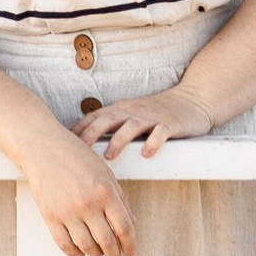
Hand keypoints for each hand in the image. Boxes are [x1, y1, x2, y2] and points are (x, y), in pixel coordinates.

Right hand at [20, 121, 135, 255]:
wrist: (43, 147)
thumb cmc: (76, 157)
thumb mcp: (105, 172)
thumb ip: (120, 198)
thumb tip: (131, 224)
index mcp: (105, 191)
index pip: (124, 228)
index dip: (130, 245)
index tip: (130, 252)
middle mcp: (87, 203)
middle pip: (107, 242)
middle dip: (114, 254)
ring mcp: (67, 211)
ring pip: (87, 247)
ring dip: (95, 254)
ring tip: (98, 251)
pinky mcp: (50, 216)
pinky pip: (65, 245)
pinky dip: (75, 252)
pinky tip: (80, 249)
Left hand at [84, 81, 215, 159]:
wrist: (193, 99)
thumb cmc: (158, 113)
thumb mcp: (132, 115)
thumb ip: (112, 126)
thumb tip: (85, 148)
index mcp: (121, 110)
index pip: (94, 117)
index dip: (78, 130)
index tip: (62, 146)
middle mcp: (133, 111)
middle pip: (108, 120)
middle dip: (91, 134)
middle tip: (77, 152)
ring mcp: (152, 116)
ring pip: (131, 126)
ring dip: (118, 140)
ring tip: (108, 156)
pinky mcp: (171, 123)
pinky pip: (160, 132)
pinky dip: (153, 142)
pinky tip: (147, 154)